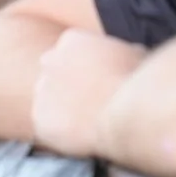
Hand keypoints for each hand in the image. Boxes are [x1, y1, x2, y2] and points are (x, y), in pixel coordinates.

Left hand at [29, 29, 146, 159]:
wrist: (127, 113)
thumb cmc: (136, 83)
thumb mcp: (133, 54)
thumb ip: (118, 53)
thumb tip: (128, 56)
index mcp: (72, 41)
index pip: (68, 52)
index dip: (82, 69)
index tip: (94, 82)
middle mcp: (50, 61)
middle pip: (51, 72)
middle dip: (65, 86)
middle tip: (87, 102)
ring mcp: (42, 90)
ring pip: (46, 100)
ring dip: (61, 110)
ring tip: (87, 121)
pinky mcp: (39, 119)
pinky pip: (46, 126)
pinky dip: (59, 132)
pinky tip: (80, 136)